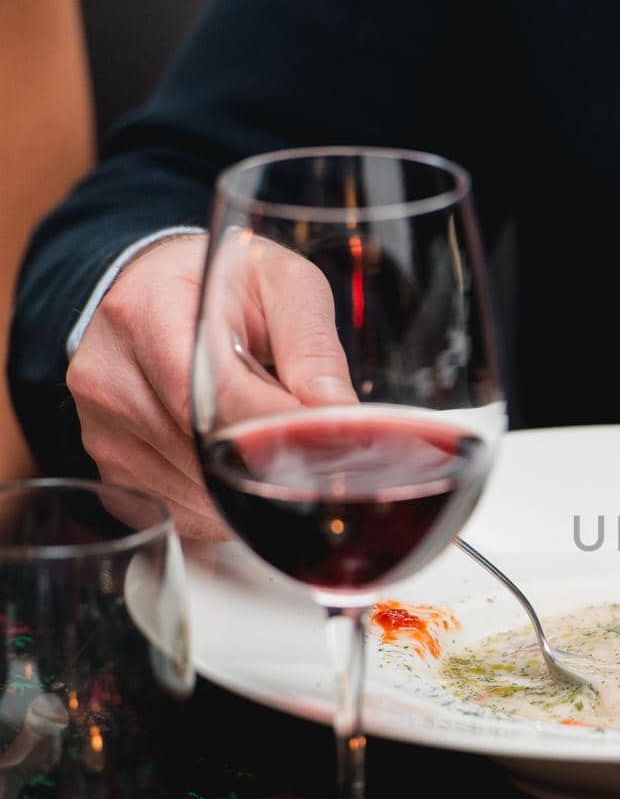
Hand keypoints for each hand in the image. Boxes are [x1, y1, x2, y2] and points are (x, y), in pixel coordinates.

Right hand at [67, 234, 354, 538]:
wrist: (159, 288)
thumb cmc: (228, 286)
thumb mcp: (284, 285)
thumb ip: (313, 346)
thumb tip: (339, 415)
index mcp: (148, 312)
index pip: (212, 394)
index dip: (275, 429)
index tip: (327, 448)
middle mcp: (110, 374)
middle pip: (202, 451)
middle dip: (269, 462)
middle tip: (319, 457)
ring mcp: (102, 428)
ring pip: (194, 493)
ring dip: (247, 488)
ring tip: (271, 445)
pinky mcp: (111, 469)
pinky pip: (179, 513)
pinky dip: (224, 507)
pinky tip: (242, 470)